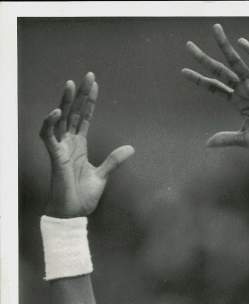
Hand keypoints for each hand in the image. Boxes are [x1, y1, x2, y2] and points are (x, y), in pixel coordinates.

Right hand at [39, 72, 133, 216]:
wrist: (74, 214)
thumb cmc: (83, 196)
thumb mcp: (103, 175)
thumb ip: (114, 161)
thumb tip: (131, 148)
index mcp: (79, 145)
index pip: (84, 117)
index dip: (90, 101)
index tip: (95, 83)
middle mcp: (69, 143)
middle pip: (74, 112)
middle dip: (80, 94)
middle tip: (88, 75)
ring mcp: (61, 149)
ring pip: (61, 119)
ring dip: (65, 101)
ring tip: (71, 85)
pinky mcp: (54, 157)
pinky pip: (48, 136)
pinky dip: (50, 123)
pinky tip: (58, 112)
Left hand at [182, 23, 248, 155]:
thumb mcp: (243, 139)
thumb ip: (226, 138)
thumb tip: (207, 144)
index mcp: (237, 101)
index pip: (214, 87)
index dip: (199, 80)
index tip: (184, 71)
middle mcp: (243, 90)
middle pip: (220, 70)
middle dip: (204, 58)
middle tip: (188, 46)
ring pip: (236, 62)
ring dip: (225, 46)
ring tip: (215, 29)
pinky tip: (241, 42)